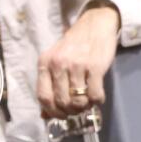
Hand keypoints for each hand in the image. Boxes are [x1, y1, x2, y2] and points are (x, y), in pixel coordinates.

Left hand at [37, 3, 119, 117]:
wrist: (95, 25)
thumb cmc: (73, 45)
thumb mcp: (56, 61)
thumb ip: (49, 85)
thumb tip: (45, 116)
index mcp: (44, 63)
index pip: (43, 96)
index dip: (52, 111)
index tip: (61, 115)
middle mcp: (58, 64)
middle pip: (61, 102)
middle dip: (70, 111)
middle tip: (77, 109)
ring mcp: (77, 65)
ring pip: (78, 101)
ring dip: (84, 107)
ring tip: (87, 102)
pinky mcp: (95, 66)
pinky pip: (94, 95)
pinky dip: (96, 101)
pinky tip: (97, 97)